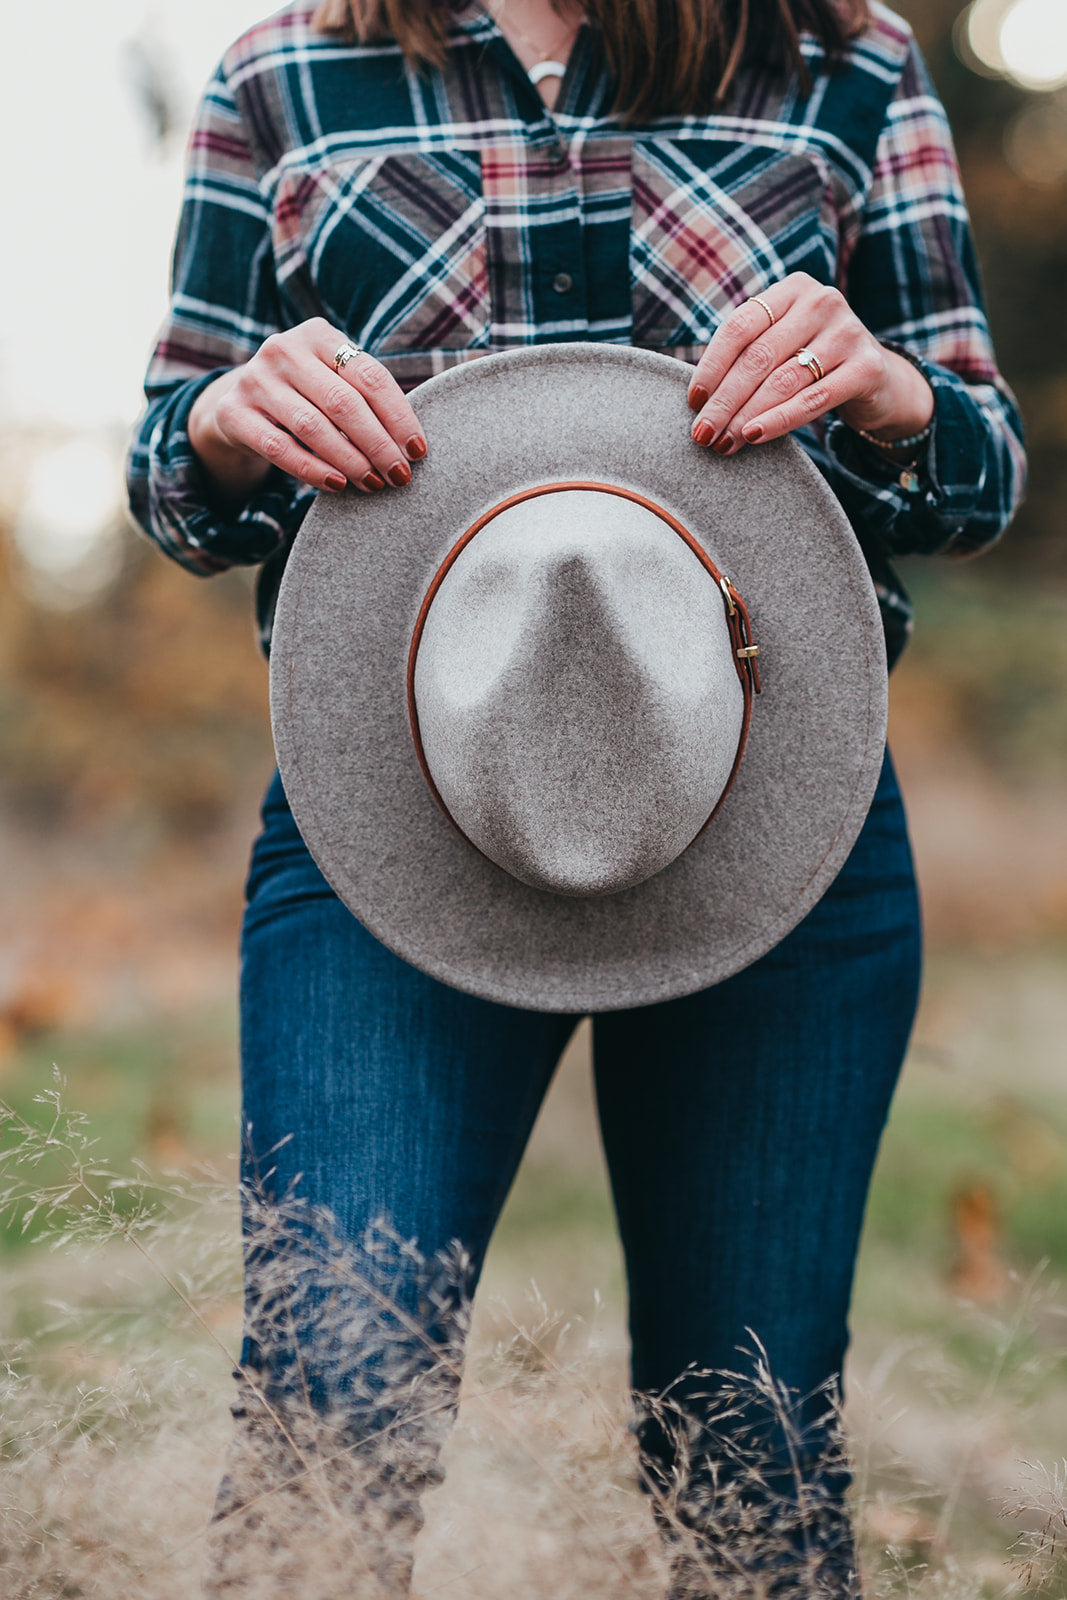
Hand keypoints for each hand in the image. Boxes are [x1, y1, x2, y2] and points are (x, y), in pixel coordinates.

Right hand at [188, 318, 426, 499]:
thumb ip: (366, 398)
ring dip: (350, 461)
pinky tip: (338, 485)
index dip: (399, 417)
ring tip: (374, 484)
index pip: (370, 377)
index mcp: (318, 335)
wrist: (241, 403)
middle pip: (344, 403)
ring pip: (313, 427)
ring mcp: (254, 379)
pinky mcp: (233, 412)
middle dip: (378, 444)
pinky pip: (279, 448)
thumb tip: (413, 445)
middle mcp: (283, 349)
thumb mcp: (334, 381)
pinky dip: (313, 470)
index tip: (418, 451)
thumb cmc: (308, 395)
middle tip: (399, 475)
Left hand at [686, 274, 933, 455]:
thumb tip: (697, 400)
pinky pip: (812, 399)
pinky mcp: (867, 367)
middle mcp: (822, 301)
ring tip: (723, 442)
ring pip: (782, 381)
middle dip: (724, 400)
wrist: (878, 379)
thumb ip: (747, 356)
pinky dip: (778, 421)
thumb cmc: (813, 364)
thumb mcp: (781, 346)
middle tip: (702, 433)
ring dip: (745, 416)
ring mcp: (848, 331)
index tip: (692, 401)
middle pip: (758, 357)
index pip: (739, 326)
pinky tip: (753, 436)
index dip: (711, 366)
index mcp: (793, 289)